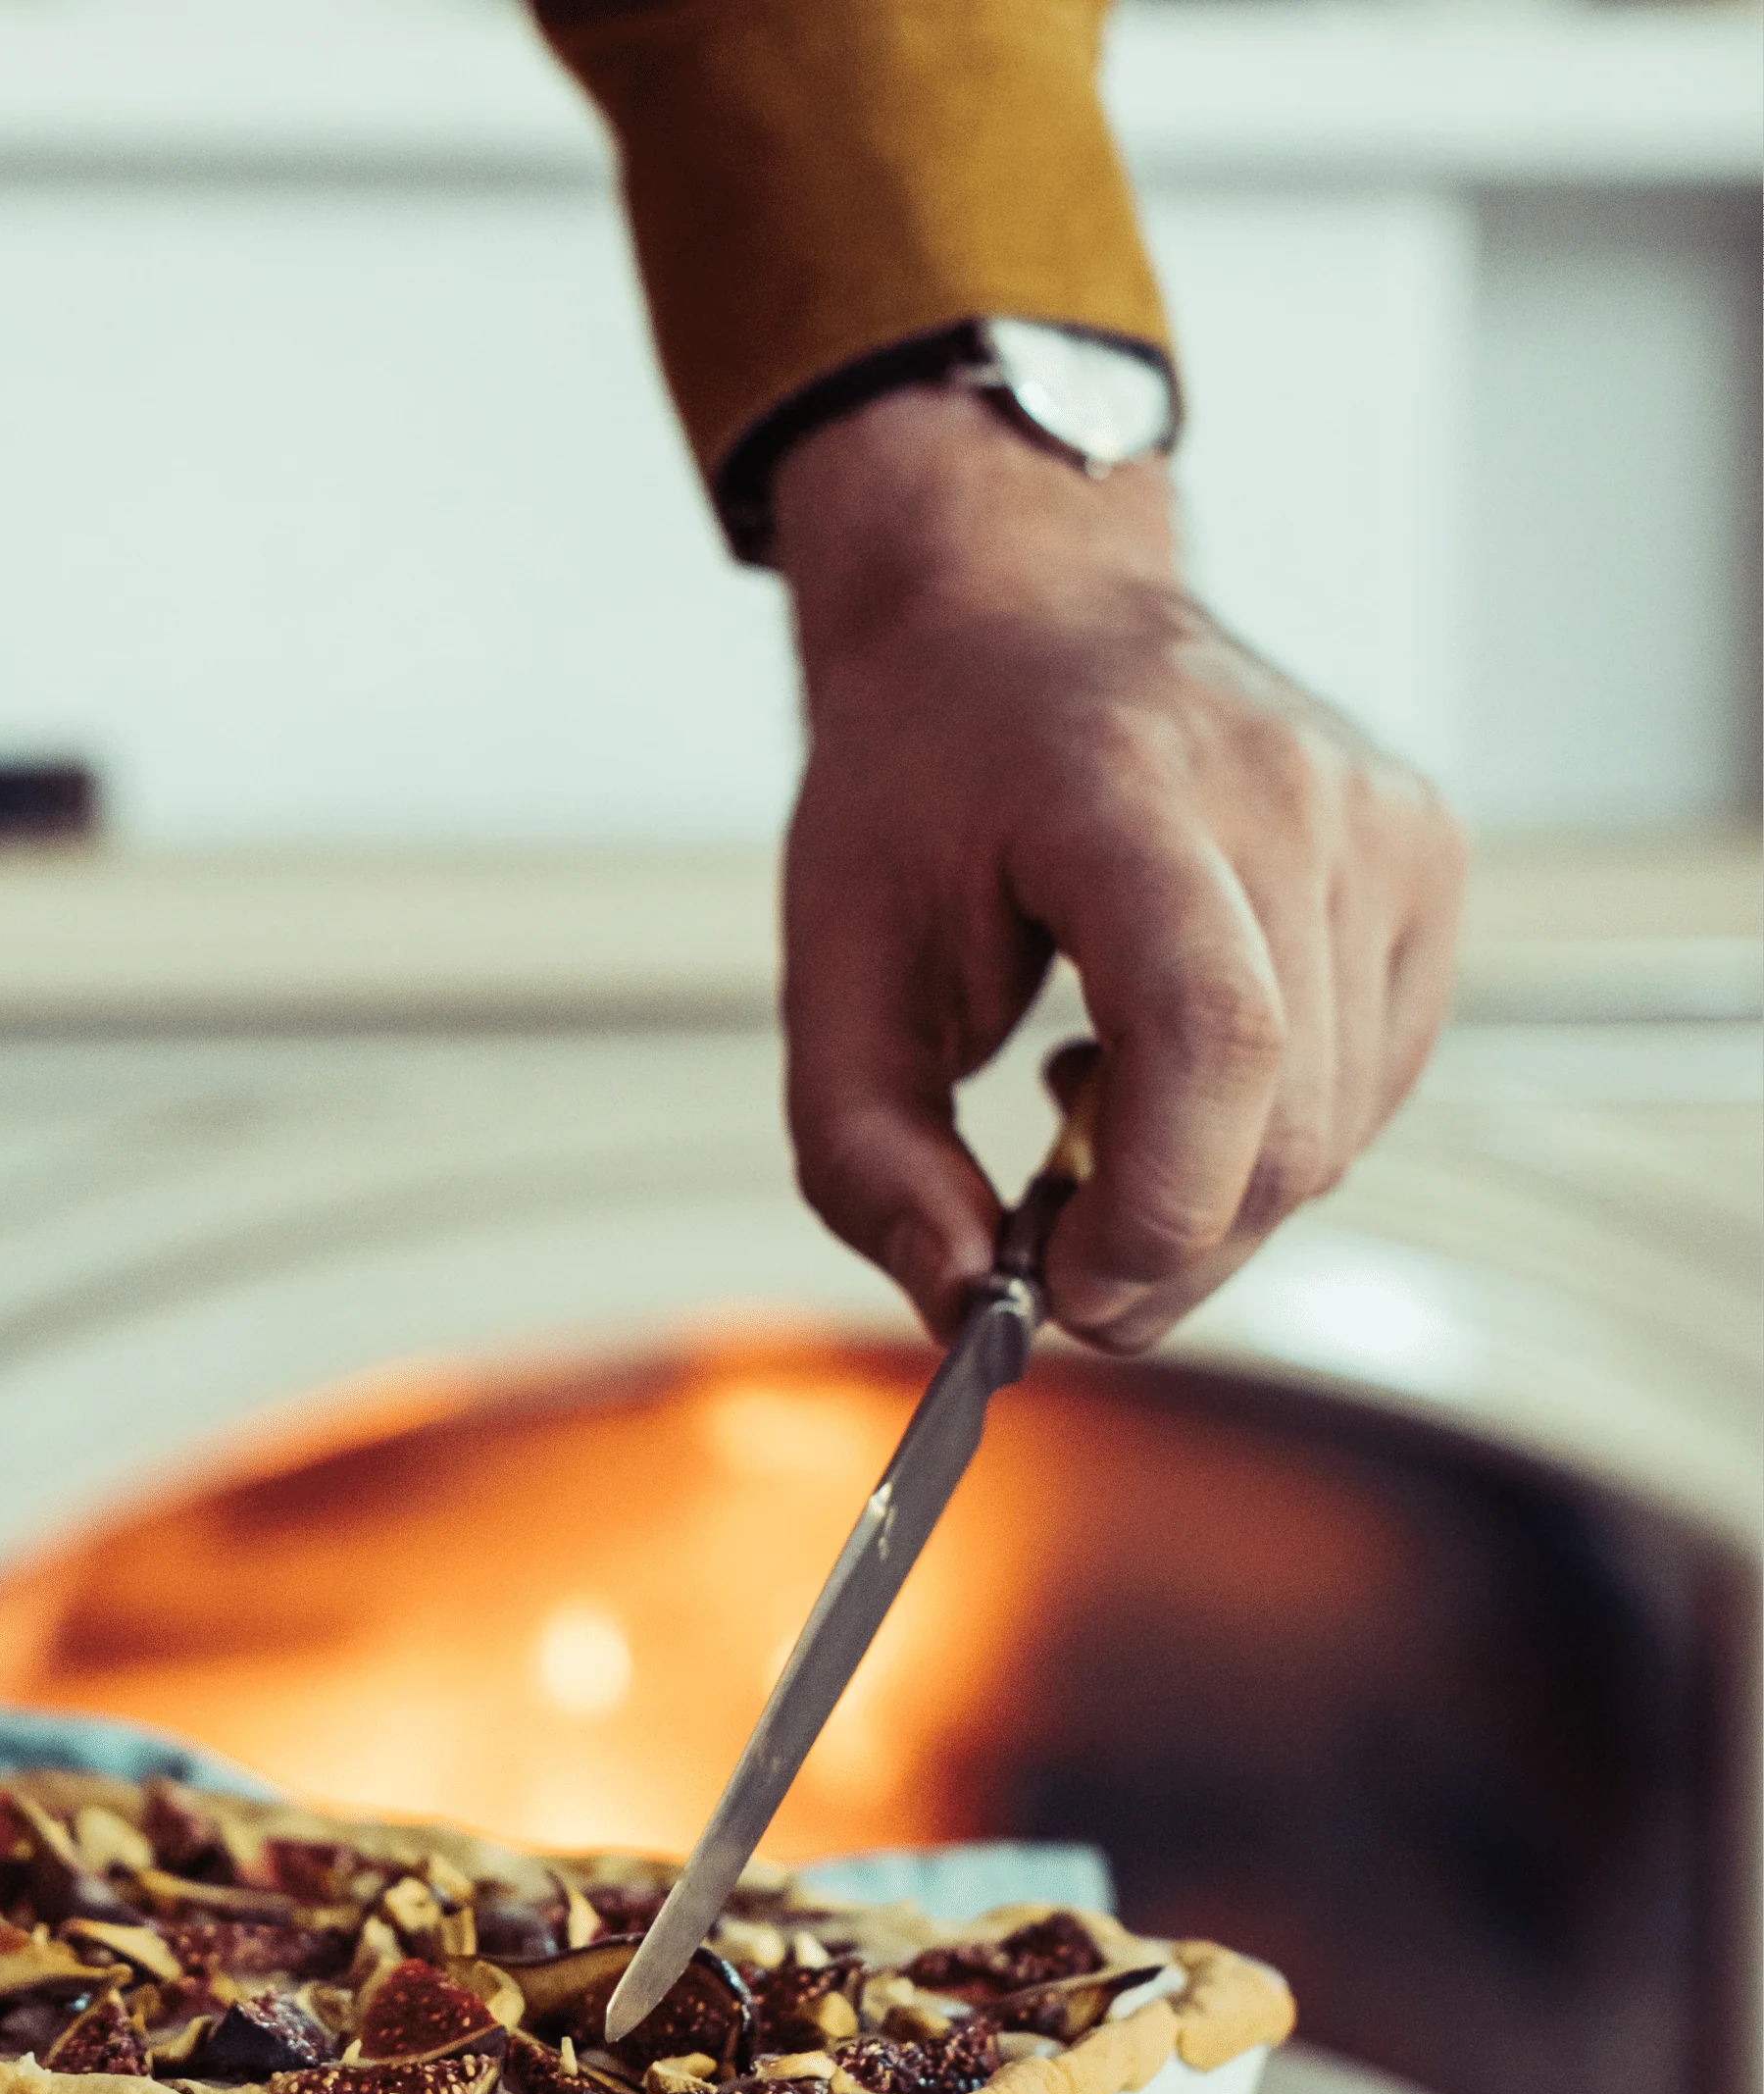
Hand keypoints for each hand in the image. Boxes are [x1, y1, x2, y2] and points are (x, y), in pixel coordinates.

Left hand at [767, 387, 1463, 1351]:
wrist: (1020, 616)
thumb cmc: (917, 787)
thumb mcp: (830, 968)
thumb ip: (864, 1157)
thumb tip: (958, 1310)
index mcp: (1130, 792)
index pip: (1216, 1037)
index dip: (1152, 1210)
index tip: (1054, 1291)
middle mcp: (1294, 797)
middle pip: (1287, 1125)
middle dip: (1162, 1248)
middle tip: (1043, 1252)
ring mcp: (1385, 828)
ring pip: (1338, 1135)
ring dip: (1204, 1196)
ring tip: (1082, 1114)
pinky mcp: (1429, 866)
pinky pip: (1370, 1090)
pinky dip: (1263, 1138)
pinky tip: (1164, 1066)